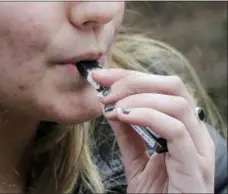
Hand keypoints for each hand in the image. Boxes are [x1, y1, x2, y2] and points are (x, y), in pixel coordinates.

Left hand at [92, 68, 214, 192]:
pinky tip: (124, 117)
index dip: (131, 77)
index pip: (162, 88)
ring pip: (176, 103)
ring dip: (139, 98)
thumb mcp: (136, 160)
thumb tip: (112, 108)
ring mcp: (198, 149)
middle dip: (135, 81)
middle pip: (173, 87)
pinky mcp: (195, 166)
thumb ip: (128, 134)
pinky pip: (176, 130)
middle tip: (106, 90)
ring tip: (113, 106)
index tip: (102, 77)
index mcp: (183, 128)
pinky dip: (147, 116)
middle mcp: (195, 133)